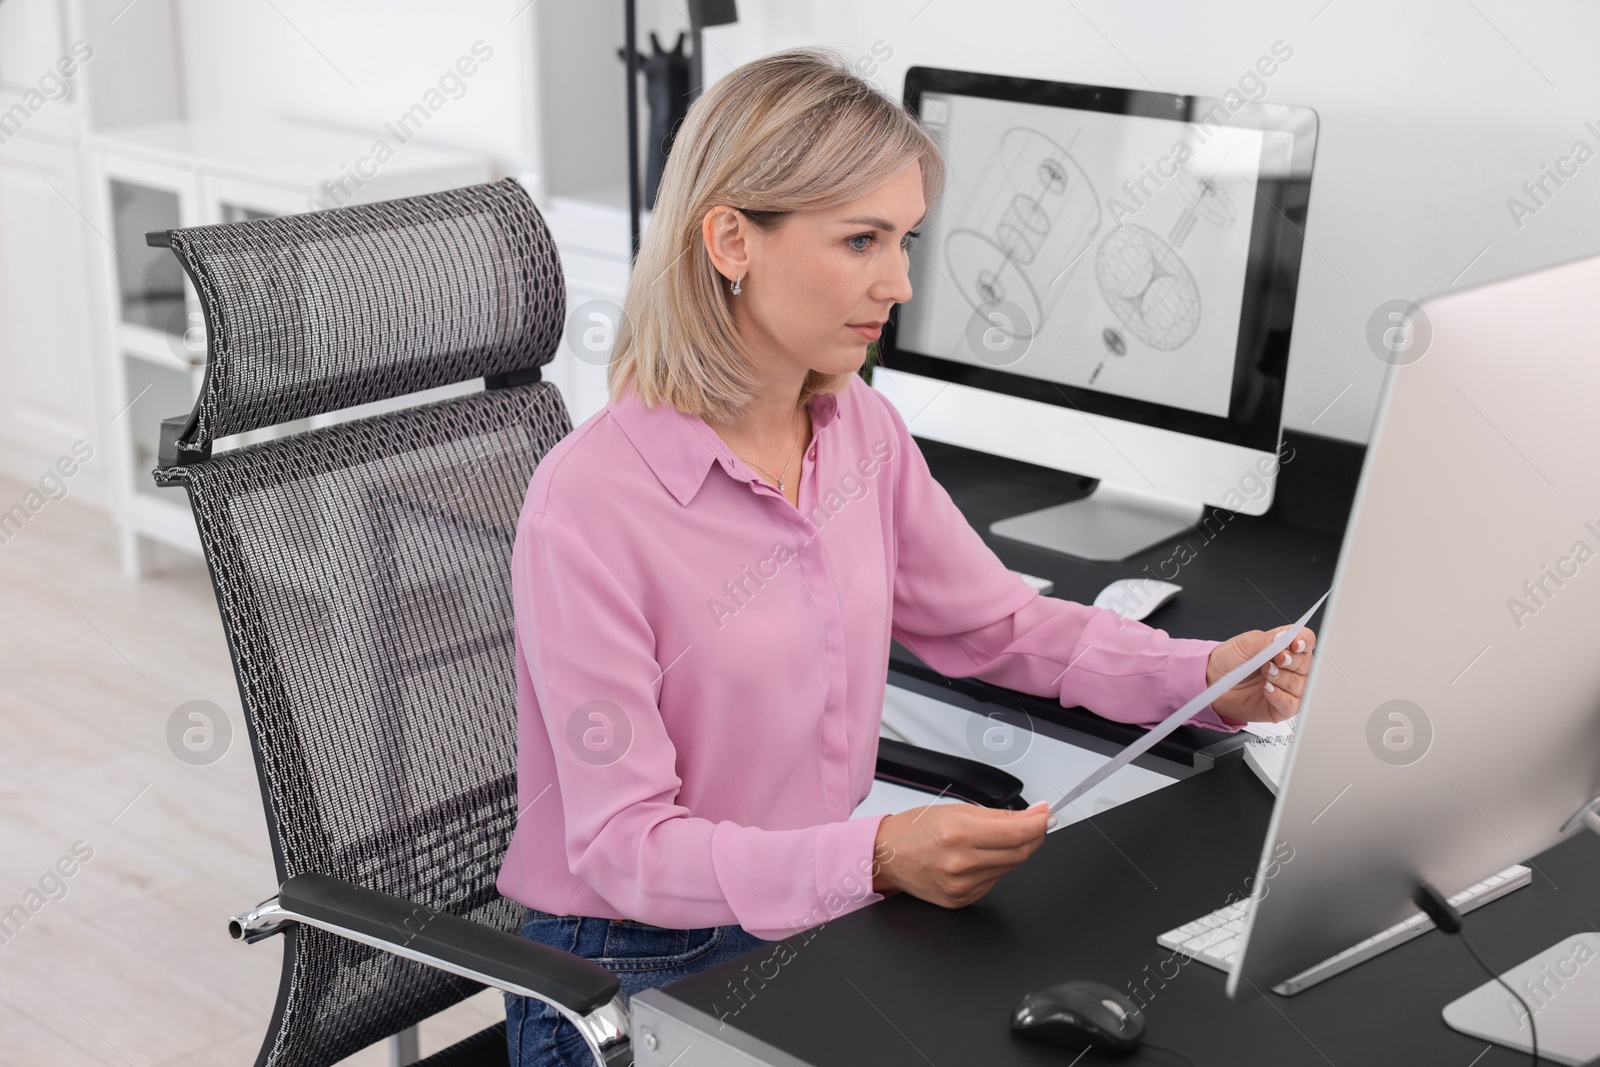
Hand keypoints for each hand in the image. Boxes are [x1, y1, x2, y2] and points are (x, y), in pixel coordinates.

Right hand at [871, 801, 1051, 907]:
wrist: (887, 856)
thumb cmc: (916, 829)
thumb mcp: (956, 810)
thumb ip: (1000, 815)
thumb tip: (1035, 815)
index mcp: (958, 834)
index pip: (1016, 833)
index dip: (1039, 824)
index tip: (1047, 815)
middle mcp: (960, 863)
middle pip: (1019, 852)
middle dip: (1033, 836)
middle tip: (1035, 823)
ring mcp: (962, 886)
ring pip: (1010, 868)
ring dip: (1013, 851)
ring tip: (995, 839)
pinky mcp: (962, 900)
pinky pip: (994, 882)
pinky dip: (995, 867)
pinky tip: (979, 858)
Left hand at [1207, 624, 1317, 723]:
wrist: (1211, 681)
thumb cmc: (1228, 661)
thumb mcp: (1244, 645)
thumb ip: (1266, 641)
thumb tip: (1284, 637)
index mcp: (1284, 646)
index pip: (1306, 641)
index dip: (1304, 642)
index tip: (1294, 645)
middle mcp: (1289, 667)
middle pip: (1307, 663)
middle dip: (1292, 662)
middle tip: (1275, 660)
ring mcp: (1287, 688)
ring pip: (1301, 685)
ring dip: (1283, 678)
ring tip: (1266, 674)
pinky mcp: (1281, 707)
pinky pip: (1292, 705)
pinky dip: (1280, 696)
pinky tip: (1266, 689)